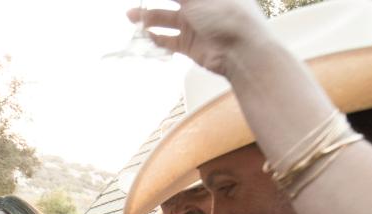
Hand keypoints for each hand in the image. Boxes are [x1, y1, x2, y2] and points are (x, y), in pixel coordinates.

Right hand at [129, 0, 271, 76]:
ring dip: (148, 18)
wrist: (240, 51)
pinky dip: (155, 38)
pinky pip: (168, 40)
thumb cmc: (226, 14)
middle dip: (151, 1)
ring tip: (130, 16)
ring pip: (165, 19)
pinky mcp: (189, 44)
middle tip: (136, 3)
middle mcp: (200, 5)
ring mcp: (194, 25)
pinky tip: (143, 35)